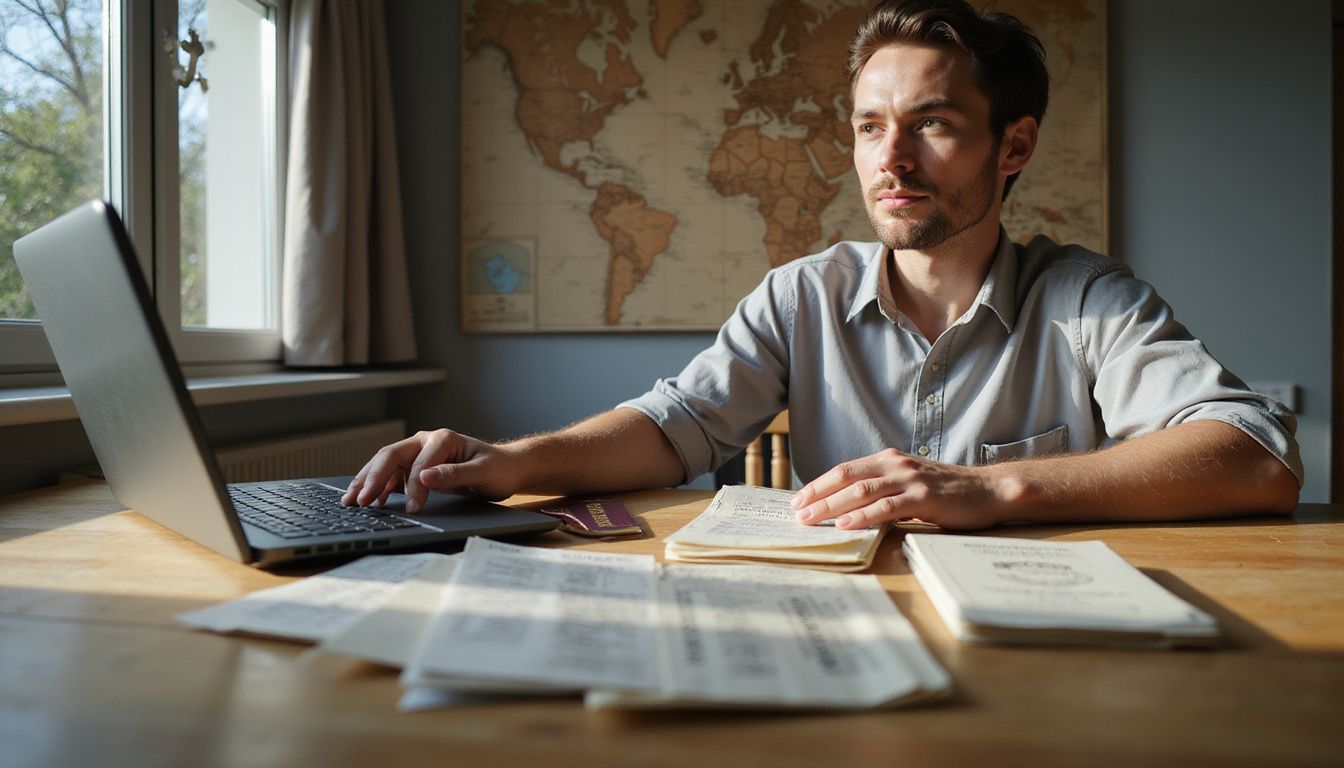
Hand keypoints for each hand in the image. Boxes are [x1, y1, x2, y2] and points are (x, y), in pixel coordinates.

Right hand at [340, 429, 525, 513]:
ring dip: (368, 481)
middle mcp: (426, 441)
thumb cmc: (498, 469)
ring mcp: (419, 452)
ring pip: (386, 464)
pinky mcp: (416, 465)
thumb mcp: (483, 472)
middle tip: (360, 501)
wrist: (506, 468)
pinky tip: (370, 500)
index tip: (412, 509)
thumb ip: (455, 474)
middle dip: (374, 478)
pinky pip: (392, 474)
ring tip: (351, 500)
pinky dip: (379, 486)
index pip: (419, 464)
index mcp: (442, 439)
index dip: (413, 487)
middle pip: (391, 456)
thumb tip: (426, 477)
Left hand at [790, 448, 1018, 530]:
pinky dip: (863, 515)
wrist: (988, 490)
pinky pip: (887, 507)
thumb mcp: (909, 481)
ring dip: (832, 506)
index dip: (818, 484)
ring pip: (861, 490)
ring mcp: (909, 479)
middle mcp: (895, 464)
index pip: (844, 470)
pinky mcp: (923, 497)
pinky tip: (846, 524)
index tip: (798, 499)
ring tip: (811, 519)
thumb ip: (883, 487)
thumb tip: (849, 504)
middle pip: (846, 477)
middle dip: (817, 495)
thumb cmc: (947, 490)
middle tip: (795, 513)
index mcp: (888, 459)